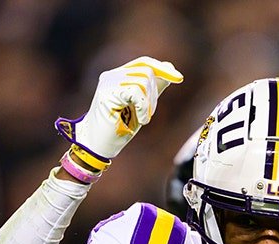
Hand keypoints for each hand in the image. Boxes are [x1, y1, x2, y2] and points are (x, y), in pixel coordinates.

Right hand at [56, 56, 182, 165]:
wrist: (100, 145)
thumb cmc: (120, 127)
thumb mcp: (142, 105)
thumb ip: (153, 87)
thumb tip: (170, 68)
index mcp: (118, 76)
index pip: (144, 63)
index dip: (162, 68)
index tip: (179, 78)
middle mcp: (112, 76)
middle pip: (146, 71)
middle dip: (154, 94)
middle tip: (148, 113)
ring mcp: (108, 83)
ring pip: (142, 81)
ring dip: (149, 103)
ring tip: (142, 117)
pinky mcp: (107, 93)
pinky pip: (136, 92)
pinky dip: (143, 108)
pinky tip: (140, 119)